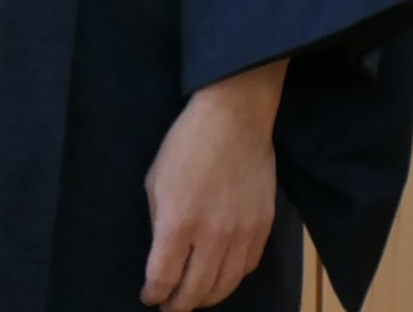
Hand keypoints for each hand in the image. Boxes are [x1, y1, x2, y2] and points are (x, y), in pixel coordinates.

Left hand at [141, 59, 287, 310]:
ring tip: (195, 297)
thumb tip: (165, 253)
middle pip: (195, 292)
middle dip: (178, 305)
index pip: (164, 278)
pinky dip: (232, 279)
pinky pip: (247, 267)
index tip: (149, 296)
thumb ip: (159, 222)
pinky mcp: (263, 227)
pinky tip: (221, 275)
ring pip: (224, 286)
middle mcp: (212, 237)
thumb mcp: (156, 181)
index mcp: (178, 224)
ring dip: (206, 298)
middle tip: (169, 306)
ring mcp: (241, 234)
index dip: (153, 294)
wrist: (234, 118)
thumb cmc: (186, 144)